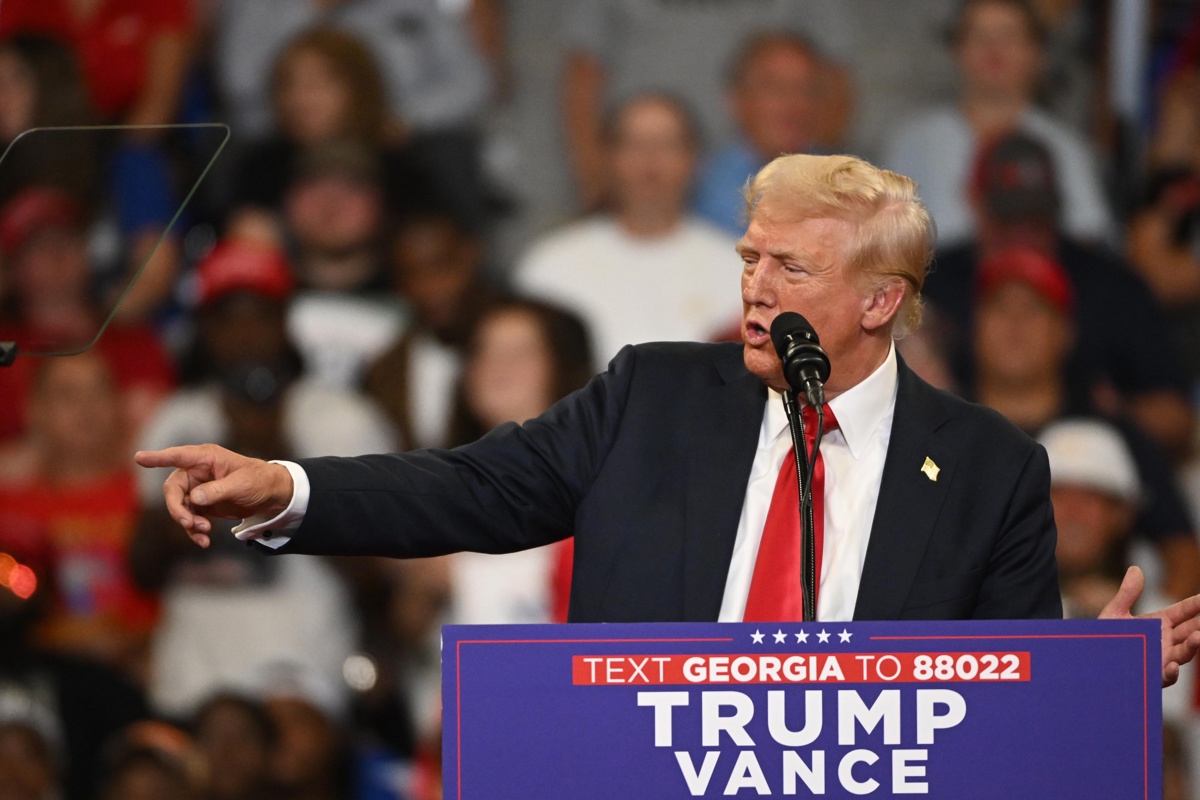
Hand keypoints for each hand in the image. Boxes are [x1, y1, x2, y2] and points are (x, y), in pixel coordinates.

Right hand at [134, 444, 293, 547]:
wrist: (271, 495)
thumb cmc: (259, 480)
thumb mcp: (242, 484)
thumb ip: (218, 490)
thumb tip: (194, 499)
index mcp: (206, 458)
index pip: (178, 456)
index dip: (158, 458)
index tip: (139, 458)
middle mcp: (197, 472)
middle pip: (173, 489)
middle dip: (178, 509)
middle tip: (190, 523)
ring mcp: (198, 489)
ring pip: (179, 507)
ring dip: (187, 522)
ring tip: (204, 533)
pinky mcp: (202, 505)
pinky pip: (189, 518)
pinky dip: (193, 530)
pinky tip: (204, 541)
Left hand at [1099, 566, 1199, 687]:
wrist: (1092, 659)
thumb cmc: (1105, 636)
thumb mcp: (1115, 613)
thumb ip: (1127, 594)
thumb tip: (1136, 569)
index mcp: (1160, 624)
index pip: (1184, 612)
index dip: (1196, 605)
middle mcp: (1166, 642)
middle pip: (1190, 632)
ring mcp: (1161, 659)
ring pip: (1183, 654)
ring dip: (1193, 646)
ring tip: (1198, 636)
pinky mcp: (1152, 676)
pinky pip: (1165, 676)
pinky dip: (1171, 672)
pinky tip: (1172, 665)